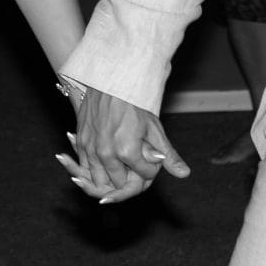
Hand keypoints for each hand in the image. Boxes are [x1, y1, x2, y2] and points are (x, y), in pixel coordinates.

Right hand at [60, 85, 188, 203]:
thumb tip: (184, 173)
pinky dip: (95, 170)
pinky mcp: (81, 143)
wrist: (110, 82)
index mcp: (127, 152)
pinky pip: (85, 168)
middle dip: (131, 177)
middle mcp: (106, 154)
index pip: (145, 175)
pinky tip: (104, 162)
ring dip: (111, 178)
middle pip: (121, 184)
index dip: (152, 168)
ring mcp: (91, 149)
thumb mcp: (154, 129)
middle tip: (137, 163)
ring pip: (100, 181)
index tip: (152, 156)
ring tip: (121, 165)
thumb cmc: (134, 104)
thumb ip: (168, 155)